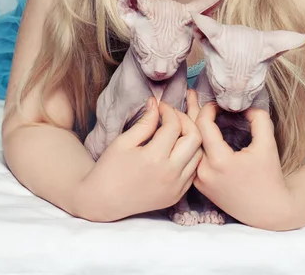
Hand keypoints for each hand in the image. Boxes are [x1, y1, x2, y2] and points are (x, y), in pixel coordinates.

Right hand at [81, 97, 202, 221]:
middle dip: (185, 120)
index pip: (174, 125)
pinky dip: (190, 157)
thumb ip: (144, 122)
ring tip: (175, 132)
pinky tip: (176, 150)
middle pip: (195, 138)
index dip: (168, 110)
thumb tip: (156, 103)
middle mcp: (170, 174)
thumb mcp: (124, 141)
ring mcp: (176, 187)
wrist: (105, 201)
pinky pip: (193, 170)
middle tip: (171, 117)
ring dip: (190, 139)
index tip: (160, 107)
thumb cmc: (110, 169)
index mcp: (154, 158)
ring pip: (199, 154)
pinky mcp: (177, 195)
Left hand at [186, 89, 293, 228]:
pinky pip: (190, 158)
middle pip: (190, 133)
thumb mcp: (267, 144)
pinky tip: (192, 129)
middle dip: (191, 110)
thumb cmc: (269, 176)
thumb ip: (258, 118)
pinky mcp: (199, 186)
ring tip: (188, 106)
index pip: (203, 124)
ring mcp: (199, 180)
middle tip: (190, 92)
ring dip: (189, 126)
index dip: (209, 108)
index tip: (219, 102)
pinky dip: (191, 142)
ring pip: (188, 146)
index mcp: (220, 160)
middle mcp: (204, 171)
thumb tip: (244, 103)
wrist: (268, 211)